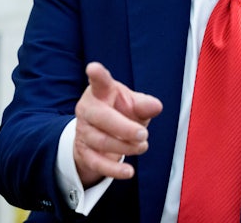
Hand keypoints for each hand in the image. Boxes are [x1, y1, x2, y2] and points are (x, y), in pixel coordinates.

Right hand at [74, 61, 162, 186]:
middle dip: (123, 127)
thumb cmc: (119, 111)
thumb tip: (156, 106)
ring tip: (143, 146)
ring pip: (101, 141)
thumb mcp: (133, 104)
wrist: (100, 133)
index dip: (97, 74)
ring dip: (125, 146)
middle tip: (143, 134)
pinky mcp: (84, 151)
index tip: (93, 68)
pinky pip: (97, 162)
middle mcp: (88, 109)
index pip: (99, 81)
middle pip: (101, 117)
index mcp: (100, 91)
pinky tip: (128, 172)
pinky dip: (114, 169)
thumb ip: (144, 104)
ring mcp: (84, 130)